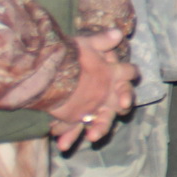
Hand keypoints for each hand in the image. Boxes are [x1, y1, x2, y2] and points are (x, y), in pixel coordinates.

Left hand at [49, 29, 135, 152]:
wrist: (51, 64)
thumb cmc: (74, 54)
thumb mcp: (86, 45)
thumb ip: (102, 41)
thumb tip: (117, 33)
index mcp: (113, 79)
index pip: (124, 87)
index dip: (125, 95)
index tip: (123, 103)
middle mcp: (106, 95)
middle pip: (111, 111)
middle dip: (105, 122)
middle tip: (96, 133)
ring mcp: (92, 106)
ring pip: (96, 122)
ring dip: (93, 131)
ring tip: (84, 140)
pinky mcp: (76, 114)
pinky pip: (75, 127)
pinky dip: (69, 135)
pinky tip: (62, 144)